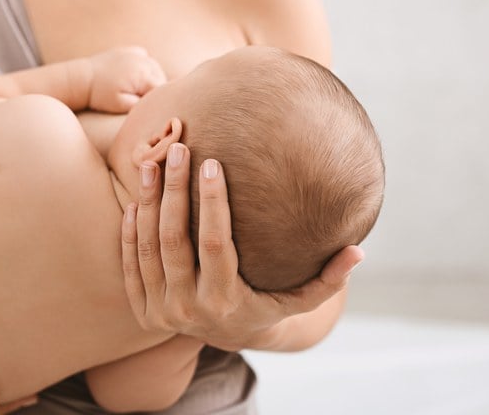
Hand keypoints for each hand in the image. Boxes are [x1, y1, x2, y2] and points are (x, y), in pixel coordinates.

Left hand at [87, 47, 165, 112]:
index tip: (149, 108)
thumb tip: (155, 104)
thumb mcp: (121, 105)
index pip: (162, 90)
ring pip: (155, 67)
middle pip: (161, 78)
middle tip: (142, 101)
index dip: (157, 100)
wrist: (82, 78)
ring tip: (139, 90)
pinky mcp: (129, 51)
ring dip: (152, 78)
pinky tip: (136, 75)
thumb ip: (141, 105)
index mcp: (144, 75)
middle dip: (156, 90)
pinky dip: (144, 66)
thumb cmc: (100, 95)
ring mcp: (136, 54)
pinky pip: (145, 57)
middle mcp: (144, 61)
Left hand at [121, 143, 363, 350]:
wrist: (224, 339)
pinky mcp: (142, 307)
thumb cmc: (265, 309)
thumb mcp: (298, 301)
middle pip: (174, 240)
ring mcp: (160, 310)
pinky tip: (136, 198)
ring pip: (148, 247)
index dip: (212, 203)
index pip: (215, 245)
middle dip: (175, 191)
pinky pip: (130, 263)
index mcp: (226, 302)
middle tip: (179, 150)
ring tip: (151, 163)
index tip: (213, 163)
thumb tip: (359, 251)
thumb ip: (328, 280)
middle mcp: (188, 309)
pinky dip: (129, 230)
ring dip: (147, 202)